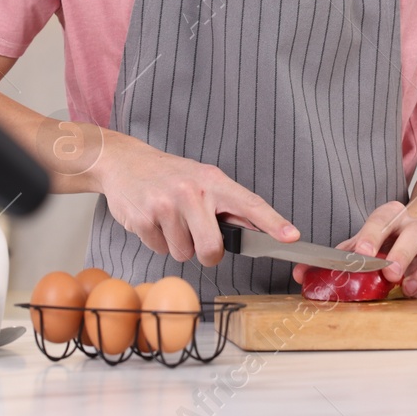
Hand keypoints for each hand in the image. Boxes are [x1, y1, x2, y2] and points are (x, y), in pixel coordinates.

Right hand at [91, 132, 297, 265]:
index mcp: (213, 181)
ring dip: (178, 245)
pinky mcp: (144, 219)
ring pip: (184, 254)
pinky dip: (158, 242)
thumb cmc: (169, 175)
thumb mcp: (202, 179)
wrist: (125, 161)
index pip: (249, 203)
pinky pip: (160, 250)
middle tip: (197, 237)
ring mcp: (166, 205)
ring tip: (170, 220)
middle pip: (212, 249)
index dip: (272, 222)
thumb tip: (258, 229)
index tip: (291, 236)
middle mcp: (191, 191)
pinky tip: (154, 221)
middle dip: (207, 254)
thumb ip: (226, 204)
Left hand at [292, 201, 416, 297]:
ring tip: (407, 287)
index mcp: (389, 217)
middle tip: (389, 272)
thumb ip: (336, 258)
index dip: (371, 234)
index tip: (361, 253)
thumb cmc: (384, 242)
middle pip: (412, 231)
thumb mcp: (360, 245)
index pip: (381, 218)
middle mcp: (413, 225)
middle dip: (401, 252)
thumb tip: (300, 274)